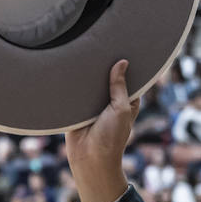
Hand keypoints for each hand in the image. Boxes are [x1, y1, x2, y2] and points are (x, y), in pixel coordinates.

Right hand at [65, 59, 136, 201]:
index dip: (127, 66)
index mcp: (126, 101)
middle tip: (102, 43)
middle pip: (108, 79)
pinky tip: (72, 67)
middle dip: (105, 67)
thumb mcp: (121, 109)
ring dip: (89, 75)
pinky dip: (75, 84)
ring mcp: (93, 104)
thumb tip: (123, 63)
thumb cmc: (111, 137)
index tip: (125, 46)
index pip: (128, 79)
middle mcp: (110, 101)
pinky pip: (76, 93)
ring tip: (86, 49)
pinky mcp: (77, 108)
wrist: (88, 158)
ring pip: (91, 84)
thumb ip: (120, 87)